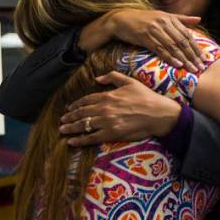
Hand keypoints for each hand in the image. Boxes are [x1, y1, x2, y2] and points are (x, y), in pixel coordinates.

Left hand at [58, 71, 180, 146]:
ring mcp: (106, 122)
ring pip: (84, 125)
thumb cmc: (146, 97)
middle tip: (62, 120)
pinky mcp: (111, 134)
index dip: (76, 104)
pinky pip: (91, 138)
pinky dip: (80, 140)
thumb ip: (112, 77)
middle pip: (82, 112)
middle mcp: (104, 108)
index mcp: (108, 95)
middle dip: (70, 117)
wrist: (158, 113)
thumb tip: (97, 78)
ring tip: (63, 130)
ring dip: (71, 128)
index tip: (70, 108)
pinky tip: (72, 142)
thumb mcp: (130, 81)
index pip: (86, 100)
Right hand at [89, 9, 203, 72]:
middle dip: (193, 55)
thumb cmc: (143, 19)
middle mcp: (164, 23)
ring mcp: (154, 29)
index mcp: (170, 18)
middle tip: (201, 67)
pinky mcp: (145, 36)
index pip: (187, 34)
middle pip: (182, 41)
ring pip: (173, 46)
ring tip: (192, 69)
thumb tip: (199, 19)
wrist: (121, 19)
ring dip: (184, 59)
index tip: (204, 58)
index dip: (197, 47)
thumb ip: (181, 19)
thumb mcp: (163, 16)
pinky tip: (177, 65)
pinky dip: (169, 57)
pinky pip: (160, 49)